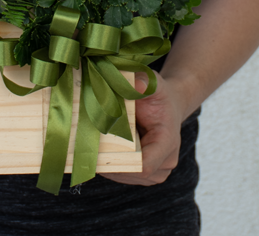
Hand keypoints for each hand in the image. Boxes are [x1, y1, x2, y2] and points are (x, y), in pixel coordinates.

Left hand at [99, 71, 185, 185]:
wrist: (169, 106)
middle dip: (109, 161)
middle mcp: (166, 161)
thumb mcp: (154, 83)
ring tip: (95, 144)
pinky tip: (102, 150)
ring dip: (109, 164)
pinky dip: (112, 165)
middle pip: (131, 173)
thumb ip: (145, 82)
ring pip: (126, 176)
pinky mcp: (147, 174)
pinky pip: (125, 175)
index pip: (144, 166)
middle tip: (89, 142)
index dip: (120, 162)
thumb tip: (135, 85)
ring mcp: (158, 172)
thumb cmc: (160, 95)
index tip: (98, 148)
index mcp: (168, 141)